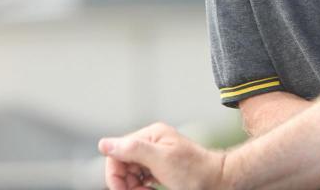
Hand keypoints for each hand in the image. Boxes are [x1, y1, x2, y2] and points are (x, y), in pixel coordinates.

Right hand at [99, 122, 225, 189]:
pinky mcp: (160, 168)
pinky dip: (140, 187)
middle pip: (122, 163)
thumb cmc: (192, 172)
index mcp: (151, 134)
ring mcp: (156, 155)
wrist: (217, 182)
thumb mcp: (160, 160)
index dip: (115, 174)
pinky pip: (140, 178)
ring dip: (132, 187)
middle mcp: (152, 142)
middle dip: (125, 182)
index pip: (117, 152)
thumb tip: (102, 143)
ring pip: (130, 173)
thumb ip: (132, 150)